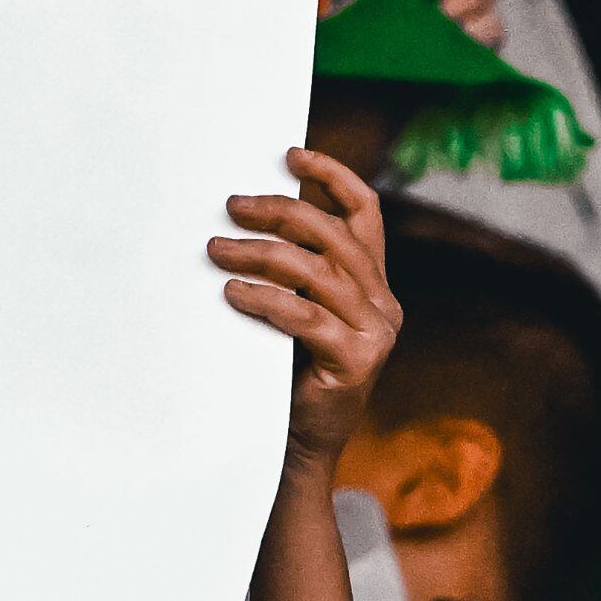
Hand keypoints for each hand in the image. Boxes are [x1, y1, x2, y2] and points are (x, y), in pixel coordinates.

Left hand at [214, 145, 397, 464]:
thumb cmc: (289, 376)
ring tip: (218, 251)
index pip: (364, 214)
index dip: (333, 177)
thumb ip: (295, 273)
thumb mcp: (298, 314)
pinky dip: (266, 300)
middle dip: (280, 213)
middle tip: (232, 206)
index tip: (291, 154)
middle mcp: (383, 303)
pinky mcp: (356, 363)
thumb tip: (248, 216)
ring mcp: (375, 334)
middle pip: (333, 237)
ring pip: (317, 274)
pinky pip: (306, 318)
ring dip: (261, 254)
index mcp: (374, 284)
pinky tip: (233, 293)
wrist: (300, 446)